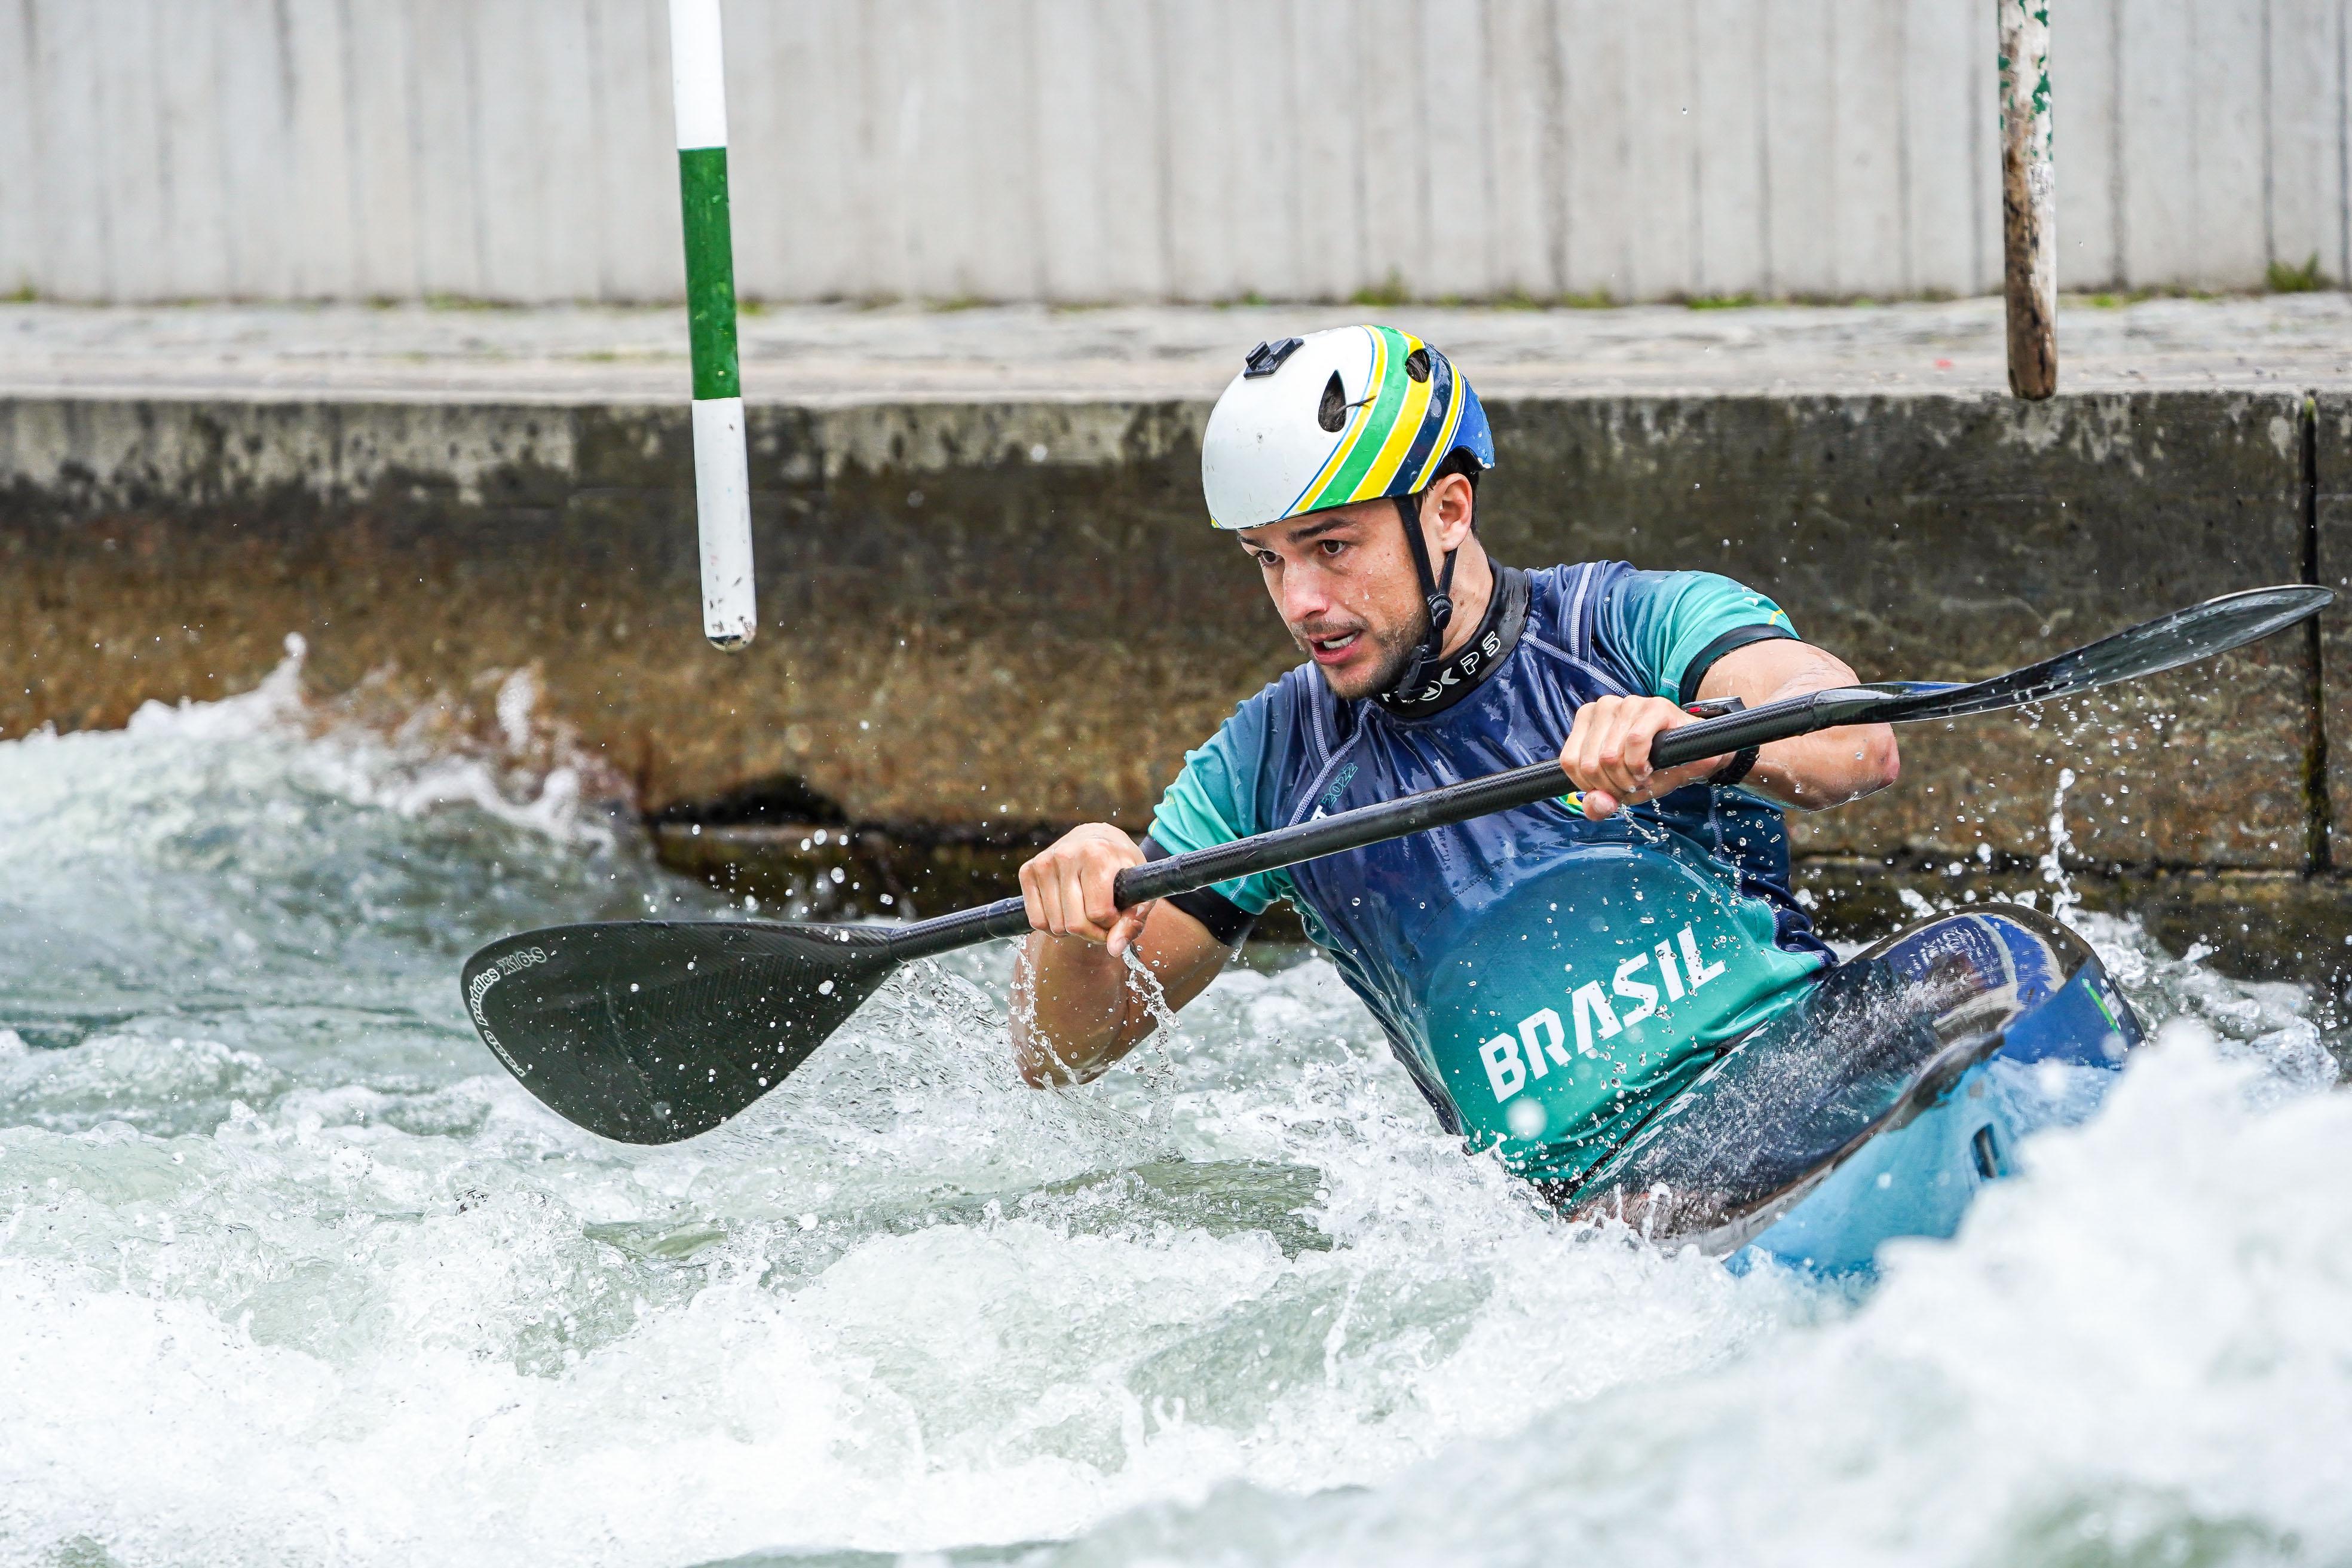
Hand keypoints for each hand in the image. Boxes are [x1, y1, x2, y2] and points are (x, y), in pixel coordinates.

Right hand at [1017, 824, 1152, 954]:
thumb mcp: (1138, 891)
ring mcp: (1044, 862)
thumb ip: (1132, 922)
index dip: (1111, 924)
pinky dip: (1052, 927)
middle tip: (1101, 921)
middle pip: (1074, 923)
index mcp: (1097, 855)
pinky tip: (1066, 913)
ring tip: (1085, 914)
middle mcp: (1066, 855)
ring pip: (1054, 925)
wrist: (1096, 838)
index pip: (1098, 913)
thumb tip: (1114, 949)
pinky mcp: (1027, 871)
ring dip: (1072, 931)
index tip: (1117, 914)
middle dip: (1092, 932)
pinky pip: (1036, 920)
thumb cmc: (1120, 867)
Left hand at [1559, 696, 1728, 819]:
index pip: (1570, 761)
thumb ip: (1599, 803)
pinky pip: (1635, 742)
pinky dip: (1640, 765)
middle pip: (1590, 763)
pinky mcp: (1655, 706)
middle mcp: (1604, 706)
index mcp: (1587, 720)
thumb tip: (1597, 804)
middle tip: (1630, 785)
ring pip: (1609, 755)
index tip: (1610, 789)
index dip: (1589, 786)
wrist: (1694, 756)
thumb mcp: (1620, 789)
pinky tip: (1648, 769)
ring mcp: (1629, 703)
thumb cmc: (1652, 768)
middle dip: (1611, 786)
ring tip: (1641, 777)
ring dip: (1628, 778)